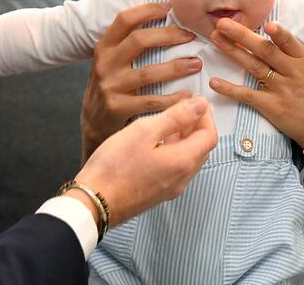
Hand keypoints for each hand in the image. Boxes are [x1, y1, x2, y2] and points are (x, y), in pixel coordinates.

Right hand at [75, 96, 217, 226]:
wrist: (94, 202)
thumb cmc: (115, 165)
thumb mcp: (145, 131)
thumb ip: (176, 117)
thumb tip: (200, 105)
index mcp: (183, 161)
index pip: (210, 136)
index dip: (206, 116)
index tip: (195, 101)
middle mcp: (182, 178)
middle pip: (202, 148)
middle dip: (197, 126)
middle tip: (183, 108)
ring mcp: (170, 189)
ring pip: (188, 159)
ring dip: (185, 139)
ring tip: (168, 121)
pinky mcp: (157, 193)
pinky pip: (175, 169)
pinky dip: (174, 151)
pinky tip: (156, 142)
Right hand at [81, 3, 200, 158]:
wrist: (93, 121)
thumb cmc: (111, 85)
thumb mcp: (112, 60)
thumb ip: (129, 43)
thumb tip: (163, 16)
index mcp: (104, 46)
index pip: (124, 19)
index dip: (148, 10)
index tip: (170, 9)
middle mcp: (105, 63)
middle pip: (139, 40)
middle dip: (169, 35)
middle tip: (191, 36)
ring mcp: (110, 86)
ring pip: (147, 72)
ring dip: (176, 67)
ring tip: (196, 64)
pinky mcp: (117, 107)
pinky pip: (150, 101)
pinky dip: (171, 99)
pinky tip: (187, 95)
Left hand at [208, 19, 303, 147]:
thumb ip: (290, 49)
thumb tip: (268, 27)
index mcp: (302, 58)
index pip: (289, 42)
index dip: (279, 34)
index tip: (267, 24)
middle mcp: (292, 71)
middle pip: (265, 50)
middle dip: (242, 35)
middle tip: (222, 23)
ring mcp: (281, 89)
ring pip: (254, 67)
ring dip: (233, 51)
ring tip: (216, 39)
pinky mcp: (272, 106)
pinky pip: (248, 95)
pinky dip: (230, 89)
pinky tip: (214, 82)